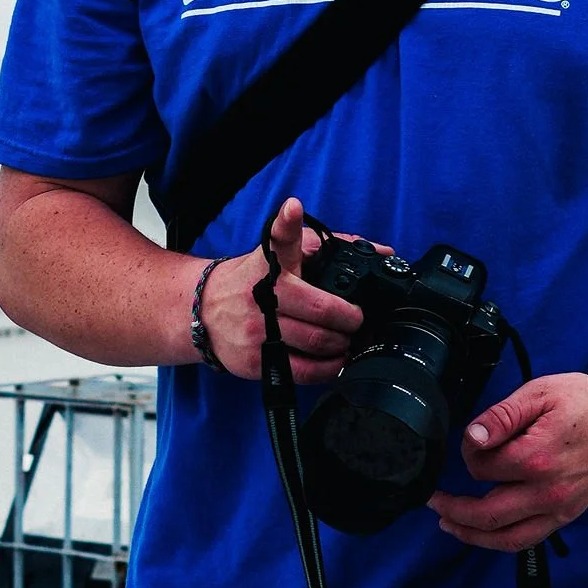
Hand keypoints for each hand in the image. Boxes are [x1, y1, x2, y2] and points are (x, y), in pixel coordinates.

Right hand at [195, 195, 370, 386]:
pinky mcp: (254, 362)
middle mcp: (261, 297)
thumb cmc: (253, 278)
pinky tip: (333, 359)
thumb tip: (383, 250)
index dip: (290, 226)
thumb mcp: (279, 252)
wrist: (204, 309)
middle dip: (351, 320)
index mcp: (270, 266)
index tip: (298, 215)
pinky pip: (303, 372)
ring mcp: (256, 332)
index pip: (280, 241)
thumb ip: (325, 244)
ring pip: (316, 344)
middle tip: (357, 320)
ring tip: (347, 339)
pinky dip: (327, 368)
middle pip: (322, 313)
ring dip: (342, 345)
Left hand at [430, 361, 587, 554]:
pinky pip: (527, 540)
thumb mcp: (541, 393)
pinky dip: (500, 541)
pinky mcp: (567, 516)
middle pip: (486, 514)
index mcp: (537, 457)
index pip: (482, 468)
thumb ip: (502, 416)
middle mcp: (547, 491)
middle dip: (453, 508)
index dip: (468, 454)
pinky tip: (483, 532)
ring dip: (471, 535)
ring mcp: (559, 509)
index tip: (471, 441)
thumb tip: (472, 438)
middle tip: (432, 499)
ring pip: (505, 538)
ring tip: (448, 523)